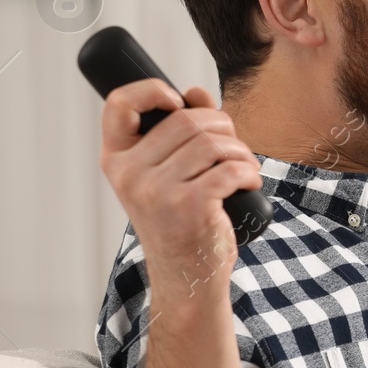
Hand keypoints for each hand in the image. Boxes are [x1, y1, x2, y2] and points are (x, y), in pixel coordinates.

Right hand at [99, 79, 261, 299]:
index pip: (119, 104)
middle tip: (233, 149)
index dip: (151, 89)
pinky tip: (250, 182)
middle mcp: (129, 173)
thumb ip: (179, 135)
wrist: (186, 277)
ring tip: (244, 168)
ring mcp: (156, 190)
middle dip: (222, 126)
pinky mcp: (188, 206)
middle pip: (186, 119)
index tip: (179, 100)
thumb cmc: (180, 223)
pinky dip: (250, 171)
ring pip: (213, 142)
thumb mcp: (167, 177)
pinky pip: (231, 168)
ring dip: (241, 151)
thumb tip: (196, 92)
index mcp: (117, 160)